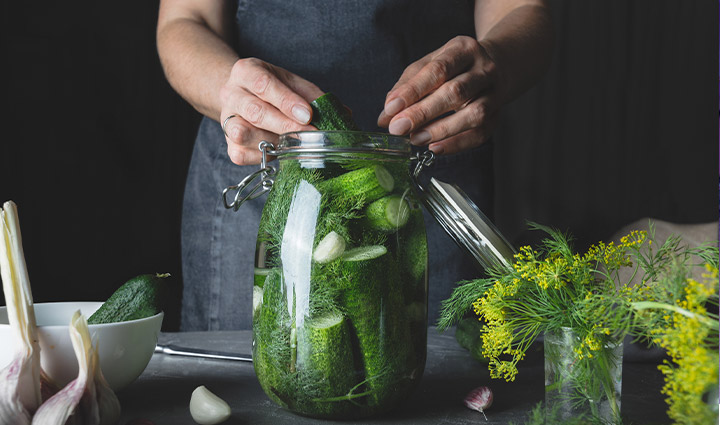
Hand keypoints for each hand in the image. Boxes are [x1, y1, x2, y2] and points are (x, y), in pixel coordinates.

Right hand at [220, 58, 323, 164]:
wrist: (244, 96)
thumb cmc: (273, 89)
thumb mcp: (292, 83)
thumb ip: (314, 96)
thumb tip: (342, 114)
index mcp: (246, 71)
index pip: (264, 84)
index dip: (287, 101)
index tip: (308, 114)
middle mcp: (231, 94)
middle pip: (255, 111)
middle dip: (285, 125)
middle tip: (310, 134)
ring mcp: (226, 119)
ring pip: (243, 134)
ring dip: (273, 141)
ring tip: (293, 143)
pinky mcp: (228, 143)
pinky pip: (241, 154)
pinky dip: (262, 156)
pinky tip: (277, 151)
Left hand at [377, 36, 500, 154]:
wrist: (497, 67)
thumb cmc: (454, 68)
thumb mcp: (429, 65)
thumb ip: (406, 88)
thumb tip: (385, 117)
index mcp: (463, 49)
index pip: (438, 70)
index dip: (413, 90)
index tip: (392, 108)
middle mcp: (484, 69)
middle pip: (455, 92)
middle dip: (423, 112)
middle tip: (398, 128)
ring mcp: (495, 94)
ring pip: (473, 114)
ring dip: (441, 130)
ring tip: (415, 139)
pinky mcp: (498, 116)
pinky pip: (480, 134)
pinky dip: (456, 143)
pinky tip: (435, 147)